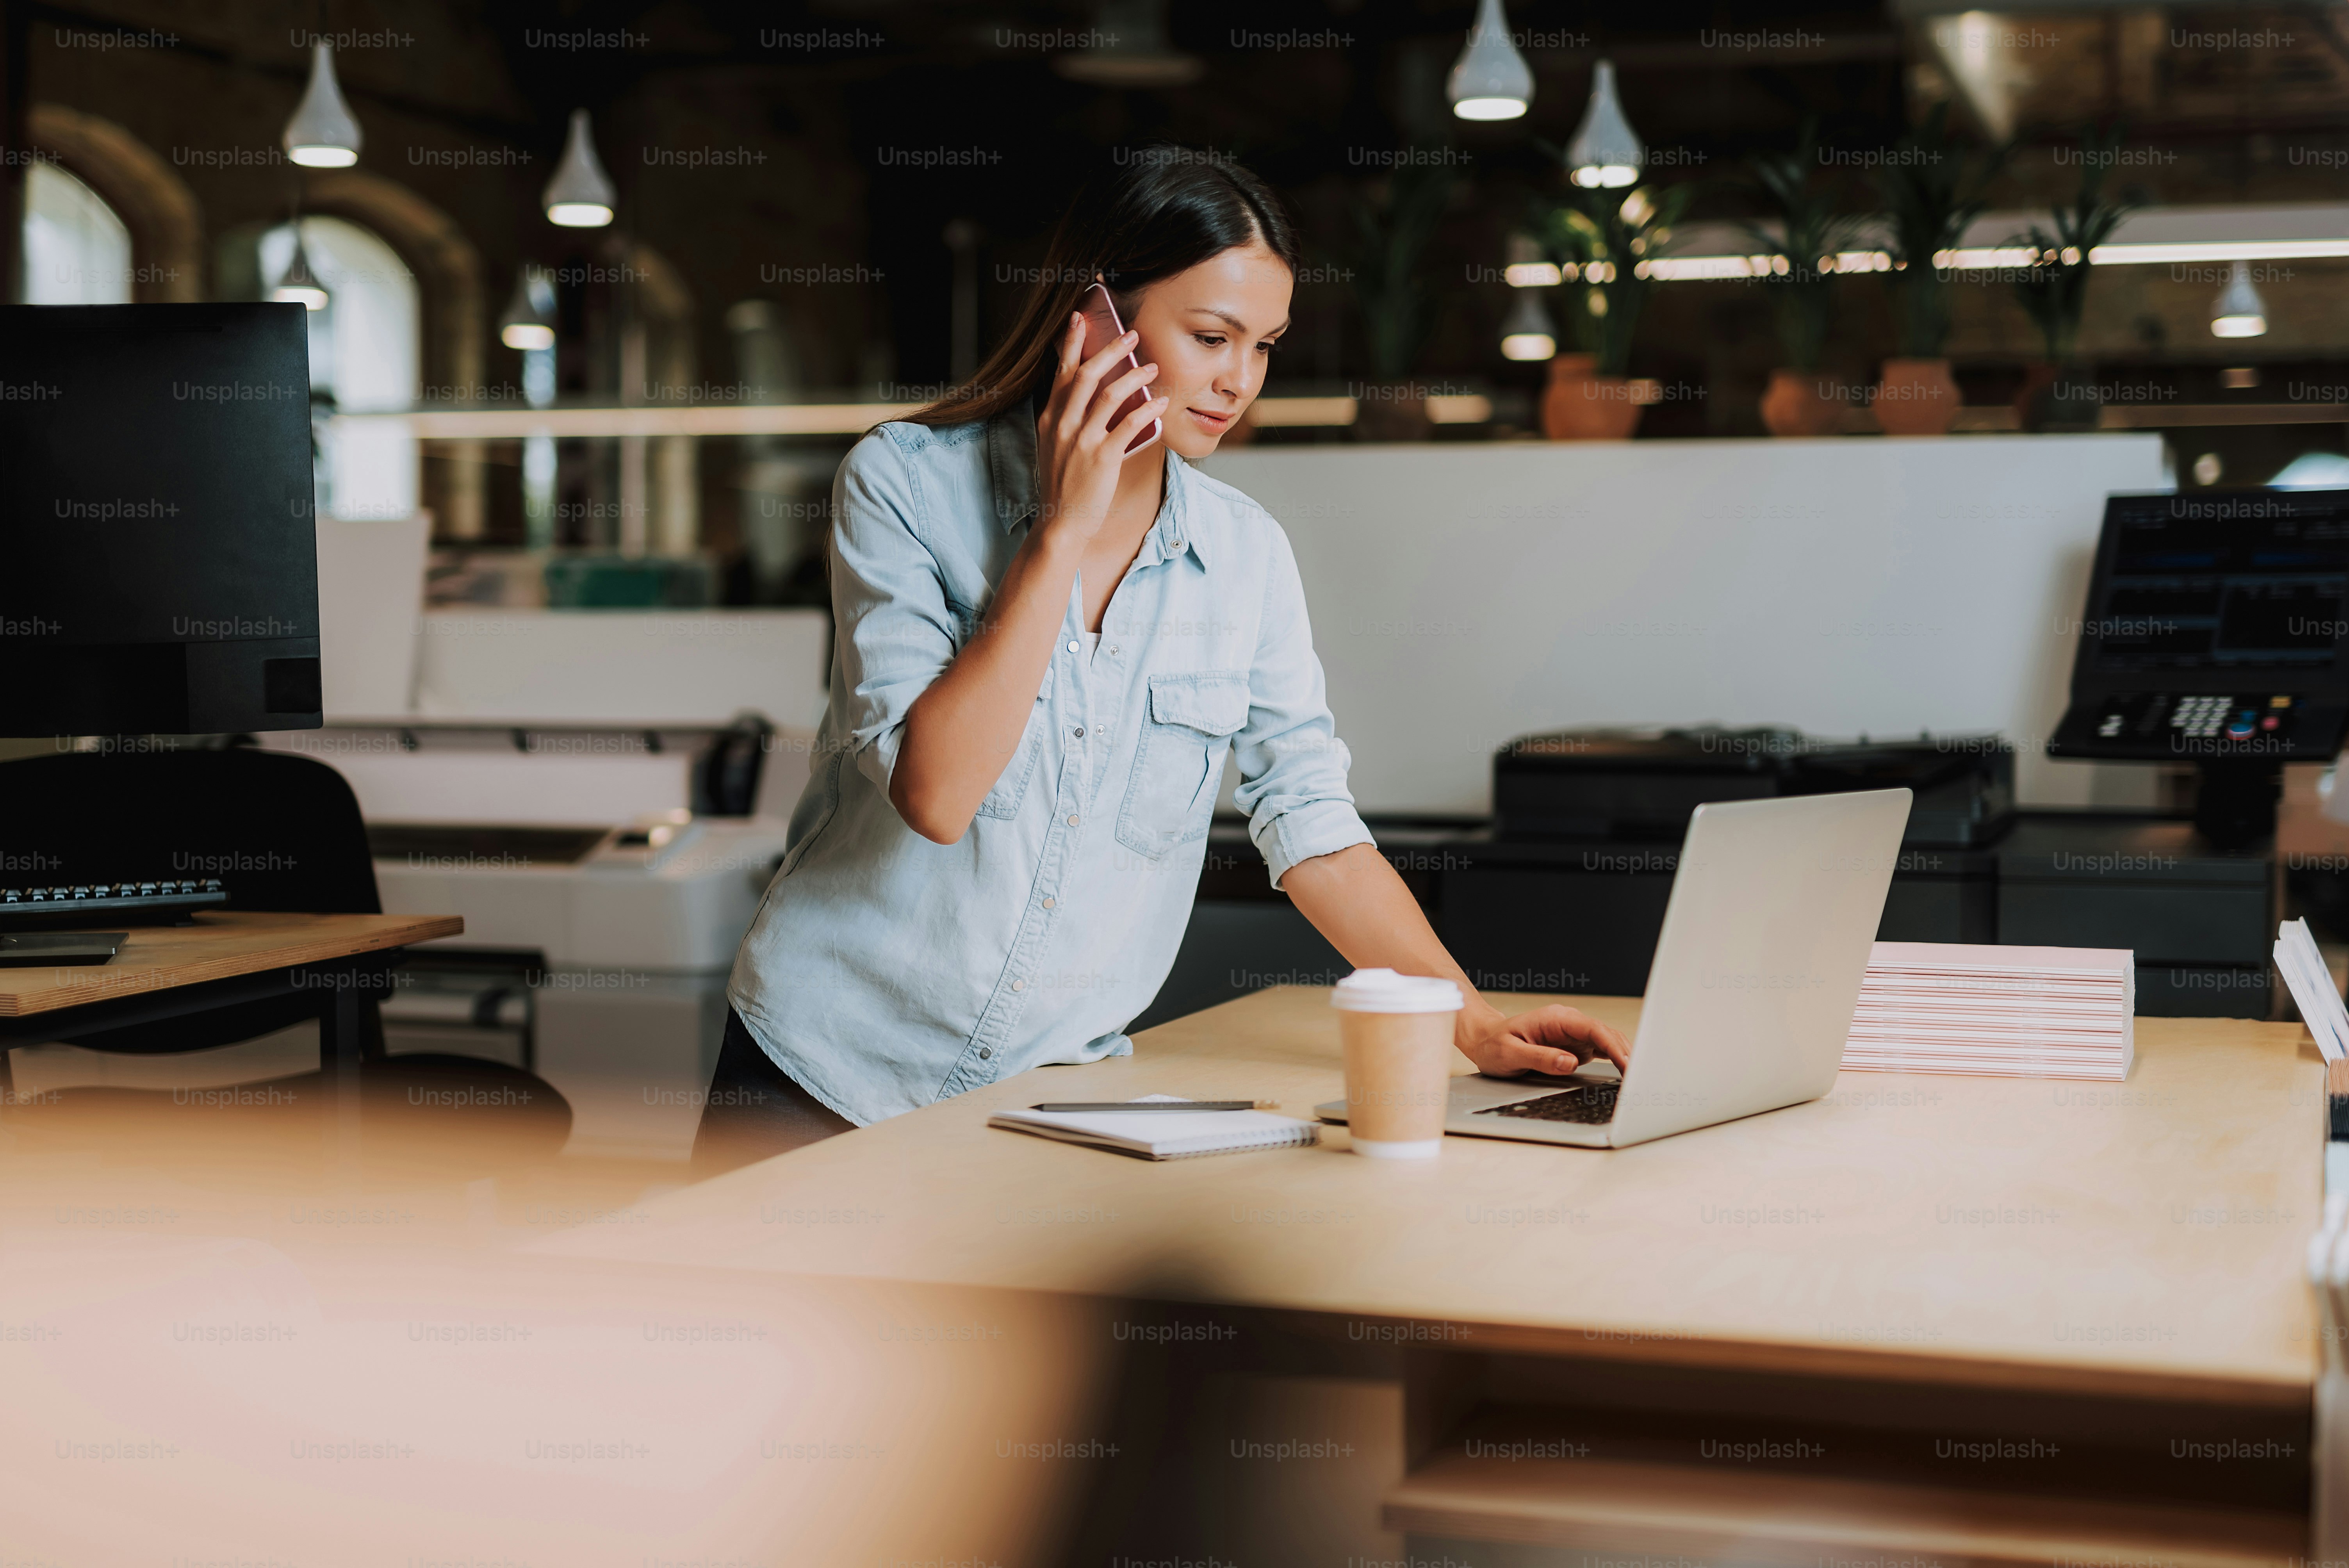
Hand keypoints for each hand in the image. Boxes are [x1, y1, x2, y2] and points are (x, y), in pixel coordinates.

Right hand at [1033, 307, 1166, 544]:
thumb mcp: (1055, 447)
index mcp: (1050, 418)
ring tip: (1152, 367)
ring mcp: (1081, 440)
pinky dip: (1146, 411)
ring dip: (1133, 376)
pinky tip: (1159, 403)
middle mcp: (1062, 424)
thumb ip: (1067, 421)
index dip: (1073, 343)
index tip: (1080, 319)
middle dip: (1110, 350)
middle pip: (1086, 374)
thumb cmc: (1064, 485)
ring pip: (1109, 395)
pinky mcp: (1101, 458)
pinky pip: (1127, 426)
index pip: (1061, 372)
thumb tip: (1091, 399)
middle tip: (1131, 334)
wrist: (1061, 522)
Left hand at [1455, 1002, 1630, 1077]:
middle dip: (1626, 1053)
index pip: (1593, 1029)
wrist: (1485, 1039)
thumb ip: (1540, 1058)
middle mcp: (1568, 1023)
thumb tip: (1569, 1062)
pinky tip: (1627, 1073)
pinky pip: (1601, 1050)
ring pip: (1608, 1042)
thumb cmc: (1493, 1045)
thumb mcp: (1510, 1054)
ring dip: (1624, 1057)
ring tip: (1639, 1079)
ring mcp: (1574, 1034)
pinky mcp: (1575, 1046)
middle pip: (1606, 1034)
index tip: (1627, 1064)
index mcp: (1555, 1019)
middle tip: (1642, 1078)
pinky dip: (1616, 1060)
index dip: (1613, 1046)